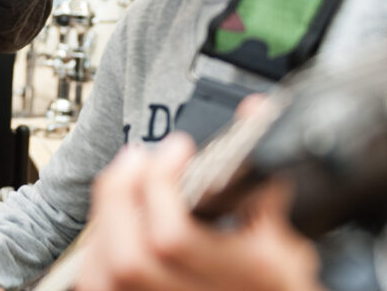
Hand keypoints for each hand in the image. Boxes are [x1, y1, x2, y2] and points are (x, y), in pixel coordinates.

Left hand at [77, 134, 323, 290]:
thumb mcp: (290, 237)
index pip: (173, 238)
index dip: (161, 184)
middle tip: (138, 157)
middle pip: (128, 258)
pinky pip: (95, 284)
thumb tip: (255, 112)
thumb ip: (270, 179)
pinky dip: (98, 244)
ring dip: (106, 214)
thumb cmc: (273, 282)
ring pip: (104, 274)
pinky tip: (114, 217)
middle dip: (122, 194)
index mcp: (243, 279)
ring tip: (124, 179)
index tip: (178, 147)